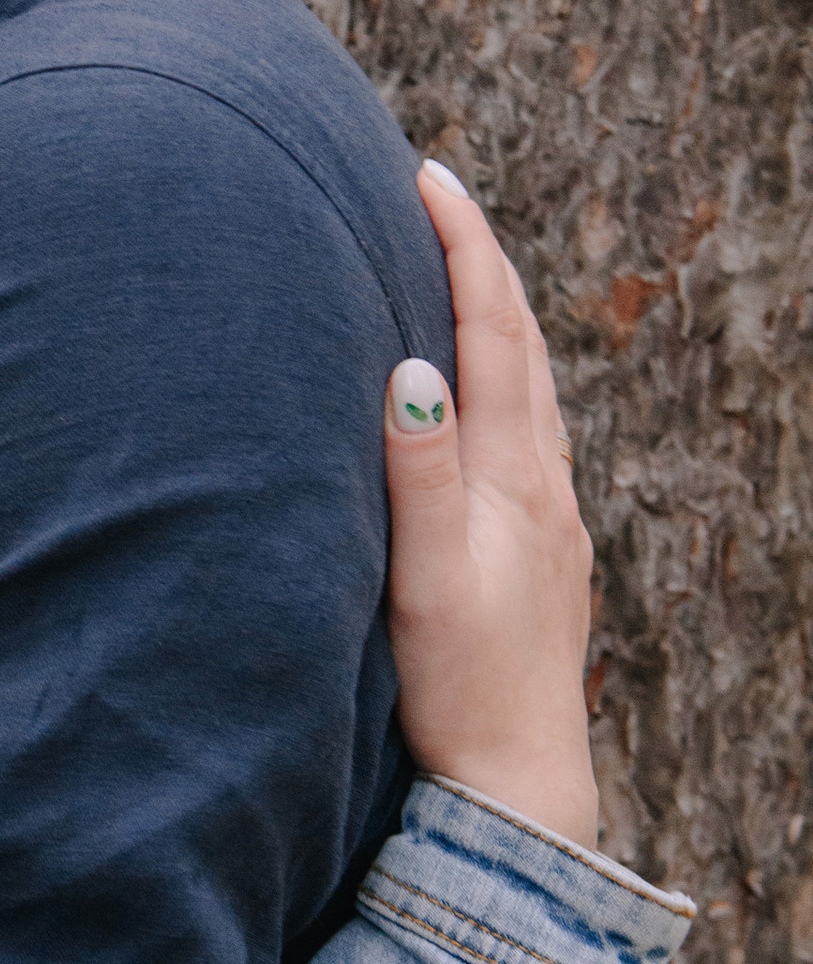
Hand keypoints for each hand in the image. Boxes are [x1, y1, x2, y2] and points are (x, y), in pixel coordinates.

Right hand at [382, 163, 599, 849]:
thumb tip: (412, 366)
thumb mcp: (424, 579)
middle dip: (479, 262)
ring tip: (454, 272)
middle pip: (521, 345)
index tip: (427, 177)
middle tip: (434, 195)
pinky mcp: (542, 555)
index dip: (463, 247)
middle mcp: (545, 486)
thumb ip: (418, 472)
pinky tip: (480, 396)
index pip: (491, 332)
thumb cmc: (460, 691)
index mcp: (516, 477)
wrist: (518, 786)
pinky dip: (499, 381)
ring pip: (530, 389)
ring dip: (492, 320)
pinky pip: (526, 433)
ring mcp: (551, 520)